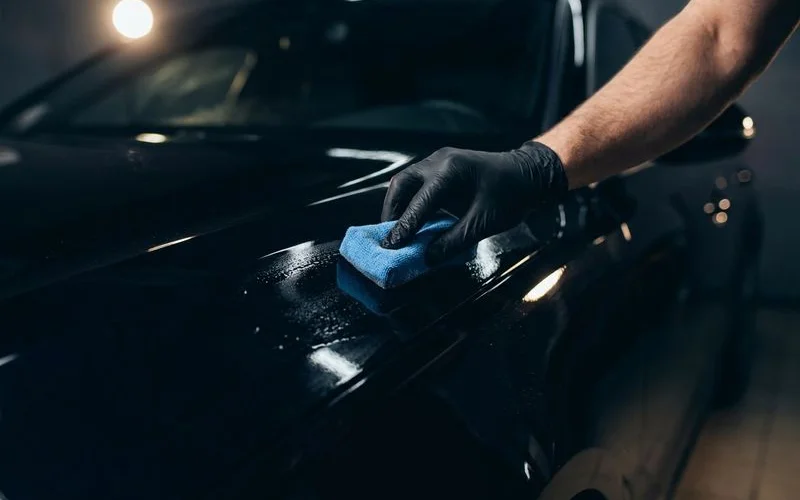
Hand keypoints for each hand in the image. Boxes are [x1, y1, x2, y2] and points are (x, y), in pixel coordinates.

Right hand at [381, 141, 567, 263]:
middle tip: (390, 237)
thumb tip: (428, 257)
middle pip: (402, 184)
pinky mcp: (442, 166)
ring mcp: (439, 160)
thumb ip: (454, 241)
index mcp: (451, 171)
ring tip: (397, 230)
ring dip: (398, 205)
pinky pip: (417, 182)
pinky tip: (411, 219)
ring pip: (406, 181)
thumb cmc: (511, 195)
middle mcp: (439, 160)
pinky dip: (410, 200)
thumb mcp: (484, 223)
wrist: (528, 175)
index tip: (392, 245)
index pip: (420, 201)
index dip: (405, 226)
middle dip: (392, 212)